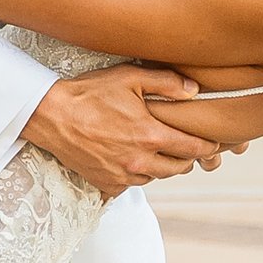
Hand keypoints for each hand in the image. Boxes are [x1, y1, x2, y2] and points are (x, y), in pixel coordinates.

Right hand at [22, 66, 219, 197]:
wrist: (50, 115)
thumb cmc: (89, 93)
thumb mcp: (130, 77)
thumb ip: (166, 82)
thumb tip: (195, 89)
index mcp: (150, 136)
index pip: (193, 149)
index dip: (207, 146)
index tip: (212, 143)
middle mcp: (139, 161)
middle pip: (178, 169)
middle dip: (186, 158)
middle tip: (186, 146)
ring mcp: (122, 175)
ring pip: (155, 177)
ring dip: (161, 166)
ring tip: (157, 150)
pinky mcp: (106, 184)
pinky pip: (131, 184)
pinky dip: (136, 174)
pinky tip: (130, 158)